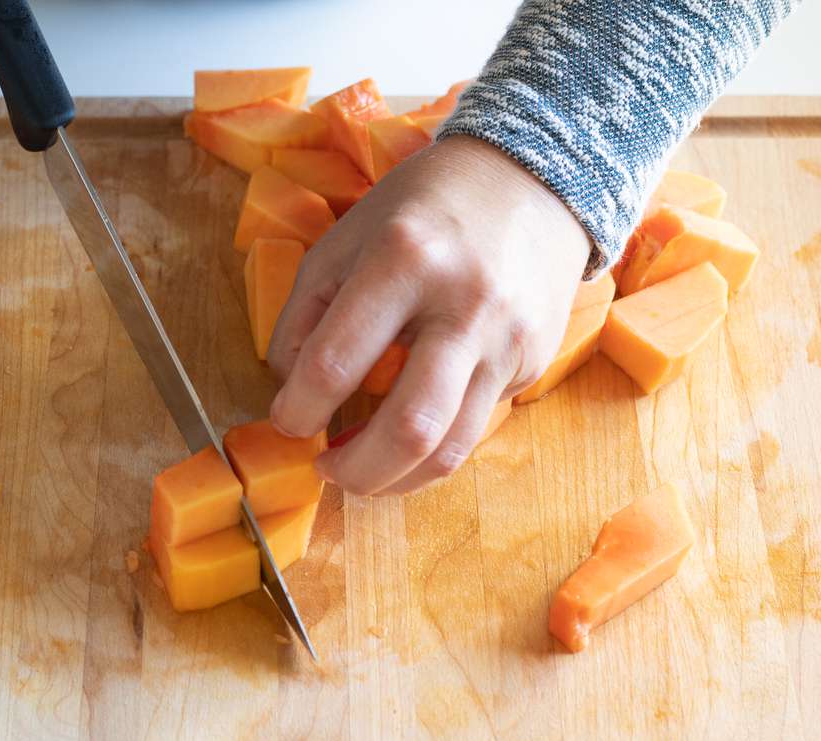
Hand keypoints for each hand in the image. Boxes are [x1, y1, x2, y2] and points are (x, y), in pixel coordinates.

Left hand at [267, 136, 589, 495]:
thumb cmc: (421, 210)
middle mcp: (464, 304)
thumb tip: (291, 390)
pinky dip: (430, 449)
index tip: (288, 421)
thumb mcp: (344, 240)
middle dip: (355, 471)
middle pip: (409, 428)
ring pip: (450, 448)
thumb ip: (305, 316)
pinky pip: (474, 428)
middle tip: (326, 471)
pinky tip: (404, 438)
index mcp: (404, 258)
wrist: (531, 180)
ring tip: (361, 471)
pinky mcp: (532, 364)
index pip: (336, 364)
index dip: (298, 410)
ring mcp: (507, 340)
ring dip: (394, 479)